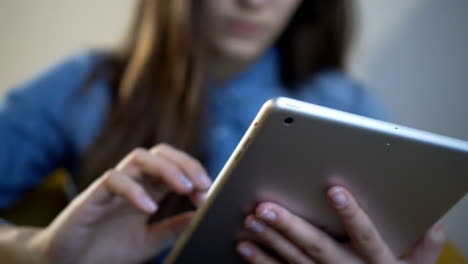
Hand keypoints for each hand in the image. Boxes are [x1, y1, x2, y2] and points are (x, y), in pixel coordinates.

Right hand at [32, 143, 211, 263]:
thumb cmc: (107, 251)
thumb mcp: (149, 242)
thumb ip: (172, 228)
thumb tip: (201, 216)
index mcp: (148, 190)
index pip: (174, 165)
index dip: (194, 173)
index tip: (208, 194)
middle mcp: (132, 183)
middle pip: (160, 153)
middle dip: (185, 163)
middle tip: (204, 184)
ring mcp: (112, 186)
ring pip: (139, 157)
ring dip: (166, 169)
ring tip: (184, 189)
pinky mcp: (92, 196)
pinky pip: (114, 179)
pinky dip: (135, 190)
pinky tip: (150, 208)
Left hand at [237, 186, 444, 263]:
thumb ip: (423, 248)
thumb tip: (434, 223)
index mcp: (376, 261)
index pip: (365, 236)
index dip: (352, 214)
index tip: (334, 190)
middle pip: (318, 247)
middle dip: (290, 227)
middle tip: (265, 206)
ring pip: (294, 260)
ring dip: (270, 241)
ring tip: (250, 219)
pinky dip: (262, 262)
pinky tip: (244, 247)